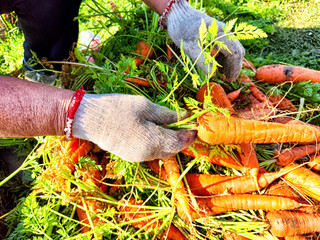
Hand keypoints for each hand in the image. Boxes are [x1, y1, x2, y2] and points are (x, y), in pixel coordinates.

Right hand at [72, 94, 195, 161]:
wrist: (89, 119)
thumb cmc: (117, 108)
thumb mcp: (144, 106)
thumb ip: (166, 114)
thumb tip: (184, 118)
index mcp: (153, 141)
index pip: (180, 141)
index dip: (190, 133)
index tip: (196, 124)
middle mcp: (148, 154)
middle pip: (173, 149)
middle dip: (182, 138)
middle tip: (186, 124)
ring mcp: (138, 157)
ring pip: (163, 152)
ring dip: (171, 141)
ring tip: (173, 126)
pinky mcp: (131, 156)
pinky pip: (152, 152)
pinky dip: (160, 144)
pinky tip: (158, 132)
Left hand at [164, 0, 244, 79]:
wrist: (177, 13)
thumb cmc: (181, 30)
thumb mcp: (189, 47)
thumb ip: (202, 61)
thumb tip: (212, 75)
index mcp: (220, 34)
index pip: (235, 53)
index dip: (234, 68)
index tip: (229, 80)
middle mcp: (224, 31)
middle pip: (237, 50)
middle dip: (234, 65)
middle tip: (226, 78)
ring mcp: (222, 30)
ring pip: (234, 47)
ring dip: (230, 60)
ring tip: (222, 72)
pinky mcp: (218, 31)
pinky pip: (227, 44)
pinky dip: (225, 54)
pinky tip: (218, 62)